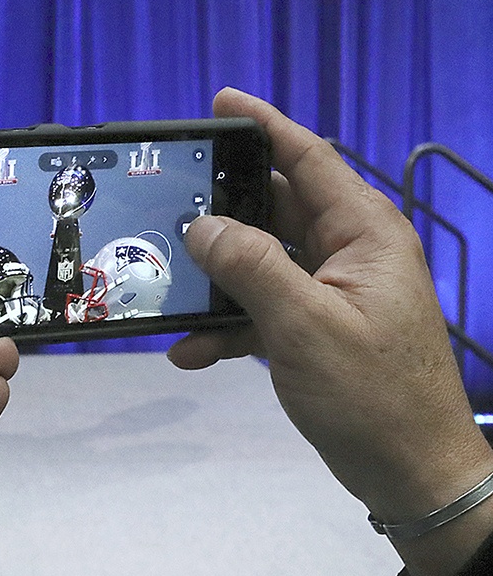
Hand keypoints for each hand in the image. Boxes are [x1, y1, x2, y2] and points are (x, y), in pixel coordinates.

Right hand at [169, 88, 492, 575]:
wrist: (412, 473)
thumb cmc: (371, 394)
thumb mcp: (304, 326)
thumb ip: (251, 267)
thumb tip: (201, 225)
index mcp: (362, 233)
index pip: (310, 159)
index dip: (264, 127)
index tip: (219, 102)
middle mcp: (349, 252)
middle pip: (275, 208)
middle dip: (221, 208)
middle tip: (165, 201)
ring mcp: (332, 292)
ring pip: (260, 263)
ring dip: (214, 279)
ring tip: (164, 282)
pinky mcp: (316, 330)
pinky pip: (261, 311)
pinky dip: (226, 326)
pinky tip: (190, 351)